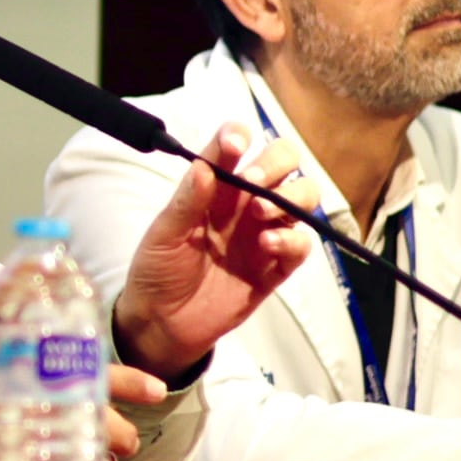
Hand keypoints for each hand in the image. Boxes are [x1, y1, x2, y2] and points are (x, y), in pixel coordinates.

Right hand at [0, 363, 166, 460]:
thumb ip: (33, 367)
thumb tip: (75, 372)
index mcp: (37, 374)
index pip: (98, 373)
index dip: (133, 382)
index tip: (158, 391)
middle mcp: (42, 407)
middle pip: (108, 425)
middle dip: (123, 435)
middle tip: (123, 440)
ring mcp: (36, 443)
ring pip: (96, 458)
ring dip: (101, 460)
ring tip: (89, 458)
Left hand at [111, 123, 318, 378]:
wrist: (162, 323)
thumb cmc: (158, 271)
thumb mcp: (163, 234)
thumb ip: (186, 200)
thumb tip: (205, 166)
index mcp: (215, 188)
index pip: (236, 147)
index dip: (239, 137)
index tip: (235, 144)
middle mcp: (244, 203)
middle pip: (284, 163)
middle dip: (276, 163)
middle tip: (253, 183)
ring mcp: (263, 233)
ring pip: (303, 196)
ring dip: (290, 196)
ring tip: (259, 214)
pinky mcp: (275, 267)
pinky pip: (301, 243)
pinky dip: (292, 238)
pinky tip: (267, 244)